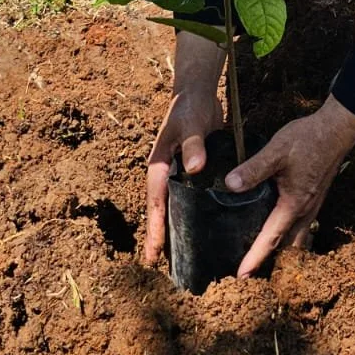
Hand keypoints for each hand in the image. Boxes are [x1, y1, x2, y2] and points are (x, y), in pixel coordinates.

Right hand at [144, 85, 222, 264]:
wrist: (197, 92)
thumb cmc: (190, 107)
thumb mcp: (191, 124)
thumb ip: (194, 145)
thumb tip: (195, 168)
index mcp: (159, 165)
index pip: (156, 201)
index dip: (155, 227)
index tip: (153, 251)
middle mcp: (167, 172)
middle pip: (161, 208)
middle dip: (158, 233)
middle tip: (157, 262)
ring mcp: (180, 172)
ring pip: (175, 203)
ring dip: (175, 224)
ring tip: (179, 251)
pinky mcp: (194, 169)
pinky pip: (190, 194)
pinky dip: (192, 210)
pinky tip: (201, 225)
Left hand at [226, 94, 354, 277]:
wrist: (337, 129)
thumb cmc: (308, 139)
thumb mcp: (277, 151)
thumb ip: (254, 169)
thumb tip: (230, 185)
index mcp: (294, 204)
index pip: (271, 238)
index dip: (255, 258)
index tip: (241, 276)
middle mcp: (305, 210)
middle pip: (286, 245)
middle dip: (268, 260)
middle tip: (249, 271)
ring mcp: (312, 205)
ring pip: (295, 237)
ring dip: (280, 248)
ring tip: (262, 254)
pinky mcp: (314, 197)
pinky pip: (300, 225)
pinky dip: (288, 234)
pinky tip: (277, 226)